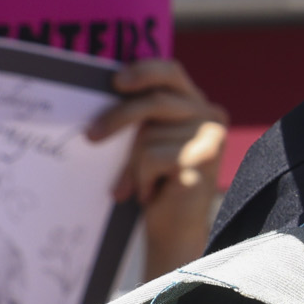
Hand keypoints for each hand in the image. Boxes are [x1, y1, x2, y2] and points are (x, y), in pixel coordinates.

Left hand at [90, 58, 230, 278]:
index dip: (144, 70)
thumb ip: (143, 116)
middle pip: (155, 102)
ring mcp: (211, 138)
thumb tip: (109, 90)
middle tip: (91, 137)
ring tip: (136, 186)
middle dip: (118, 117)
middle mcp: (211, 117)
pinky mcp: (204, 161)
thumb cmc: (157, 185)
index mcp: (199, 106)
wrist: (174, 233)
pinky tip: (150, 195)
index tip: (116, 81)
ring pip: (149, 135)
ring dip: (132, 165)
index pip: (171, 72)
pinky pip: (152, 158)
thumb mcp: (149, 142)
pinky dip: (141, 179)